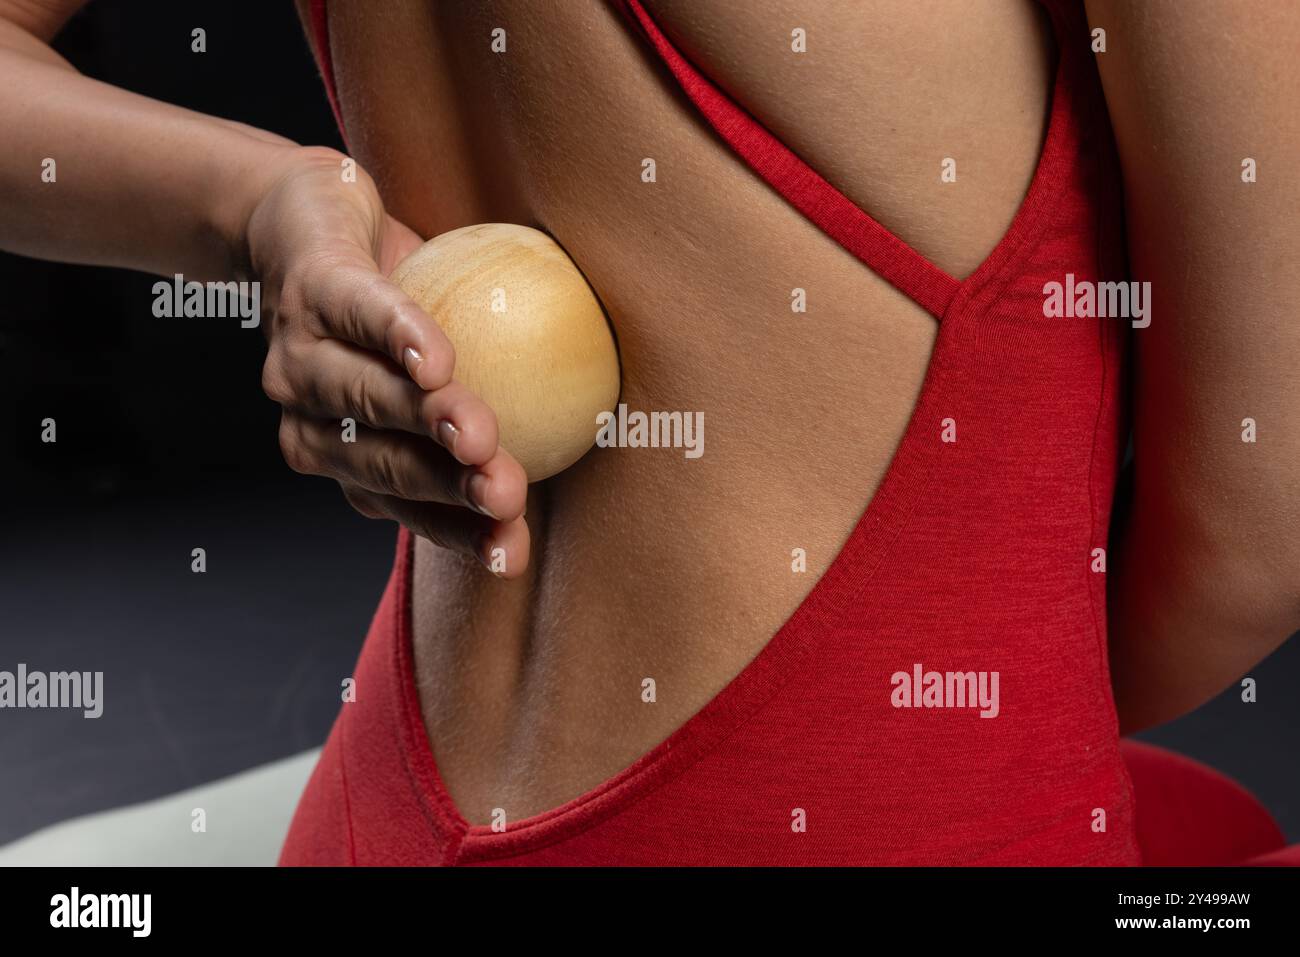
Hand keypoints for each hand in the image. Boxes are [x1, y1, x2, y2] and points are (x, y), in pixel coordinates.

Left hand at [241, 146, 529, 575]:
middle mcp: (313, 421)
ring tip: (481, 435)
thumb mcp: (436, 367)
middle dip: (450, 487)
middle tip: (508, 496)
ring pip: (368, 397)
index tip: (510, 556)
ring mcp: (300, 358)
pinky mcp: (310, 288)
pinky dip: (399, 338)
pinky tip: (436, 359)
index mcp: (346, 456)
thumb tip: (586, 438)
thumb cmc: (385, 306)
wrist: (298, 216)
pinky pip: (360, 313)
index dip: (460, 534)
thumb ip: (482, 411)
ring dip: (427, 419)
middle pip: (388, 464)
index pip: (410, 505)